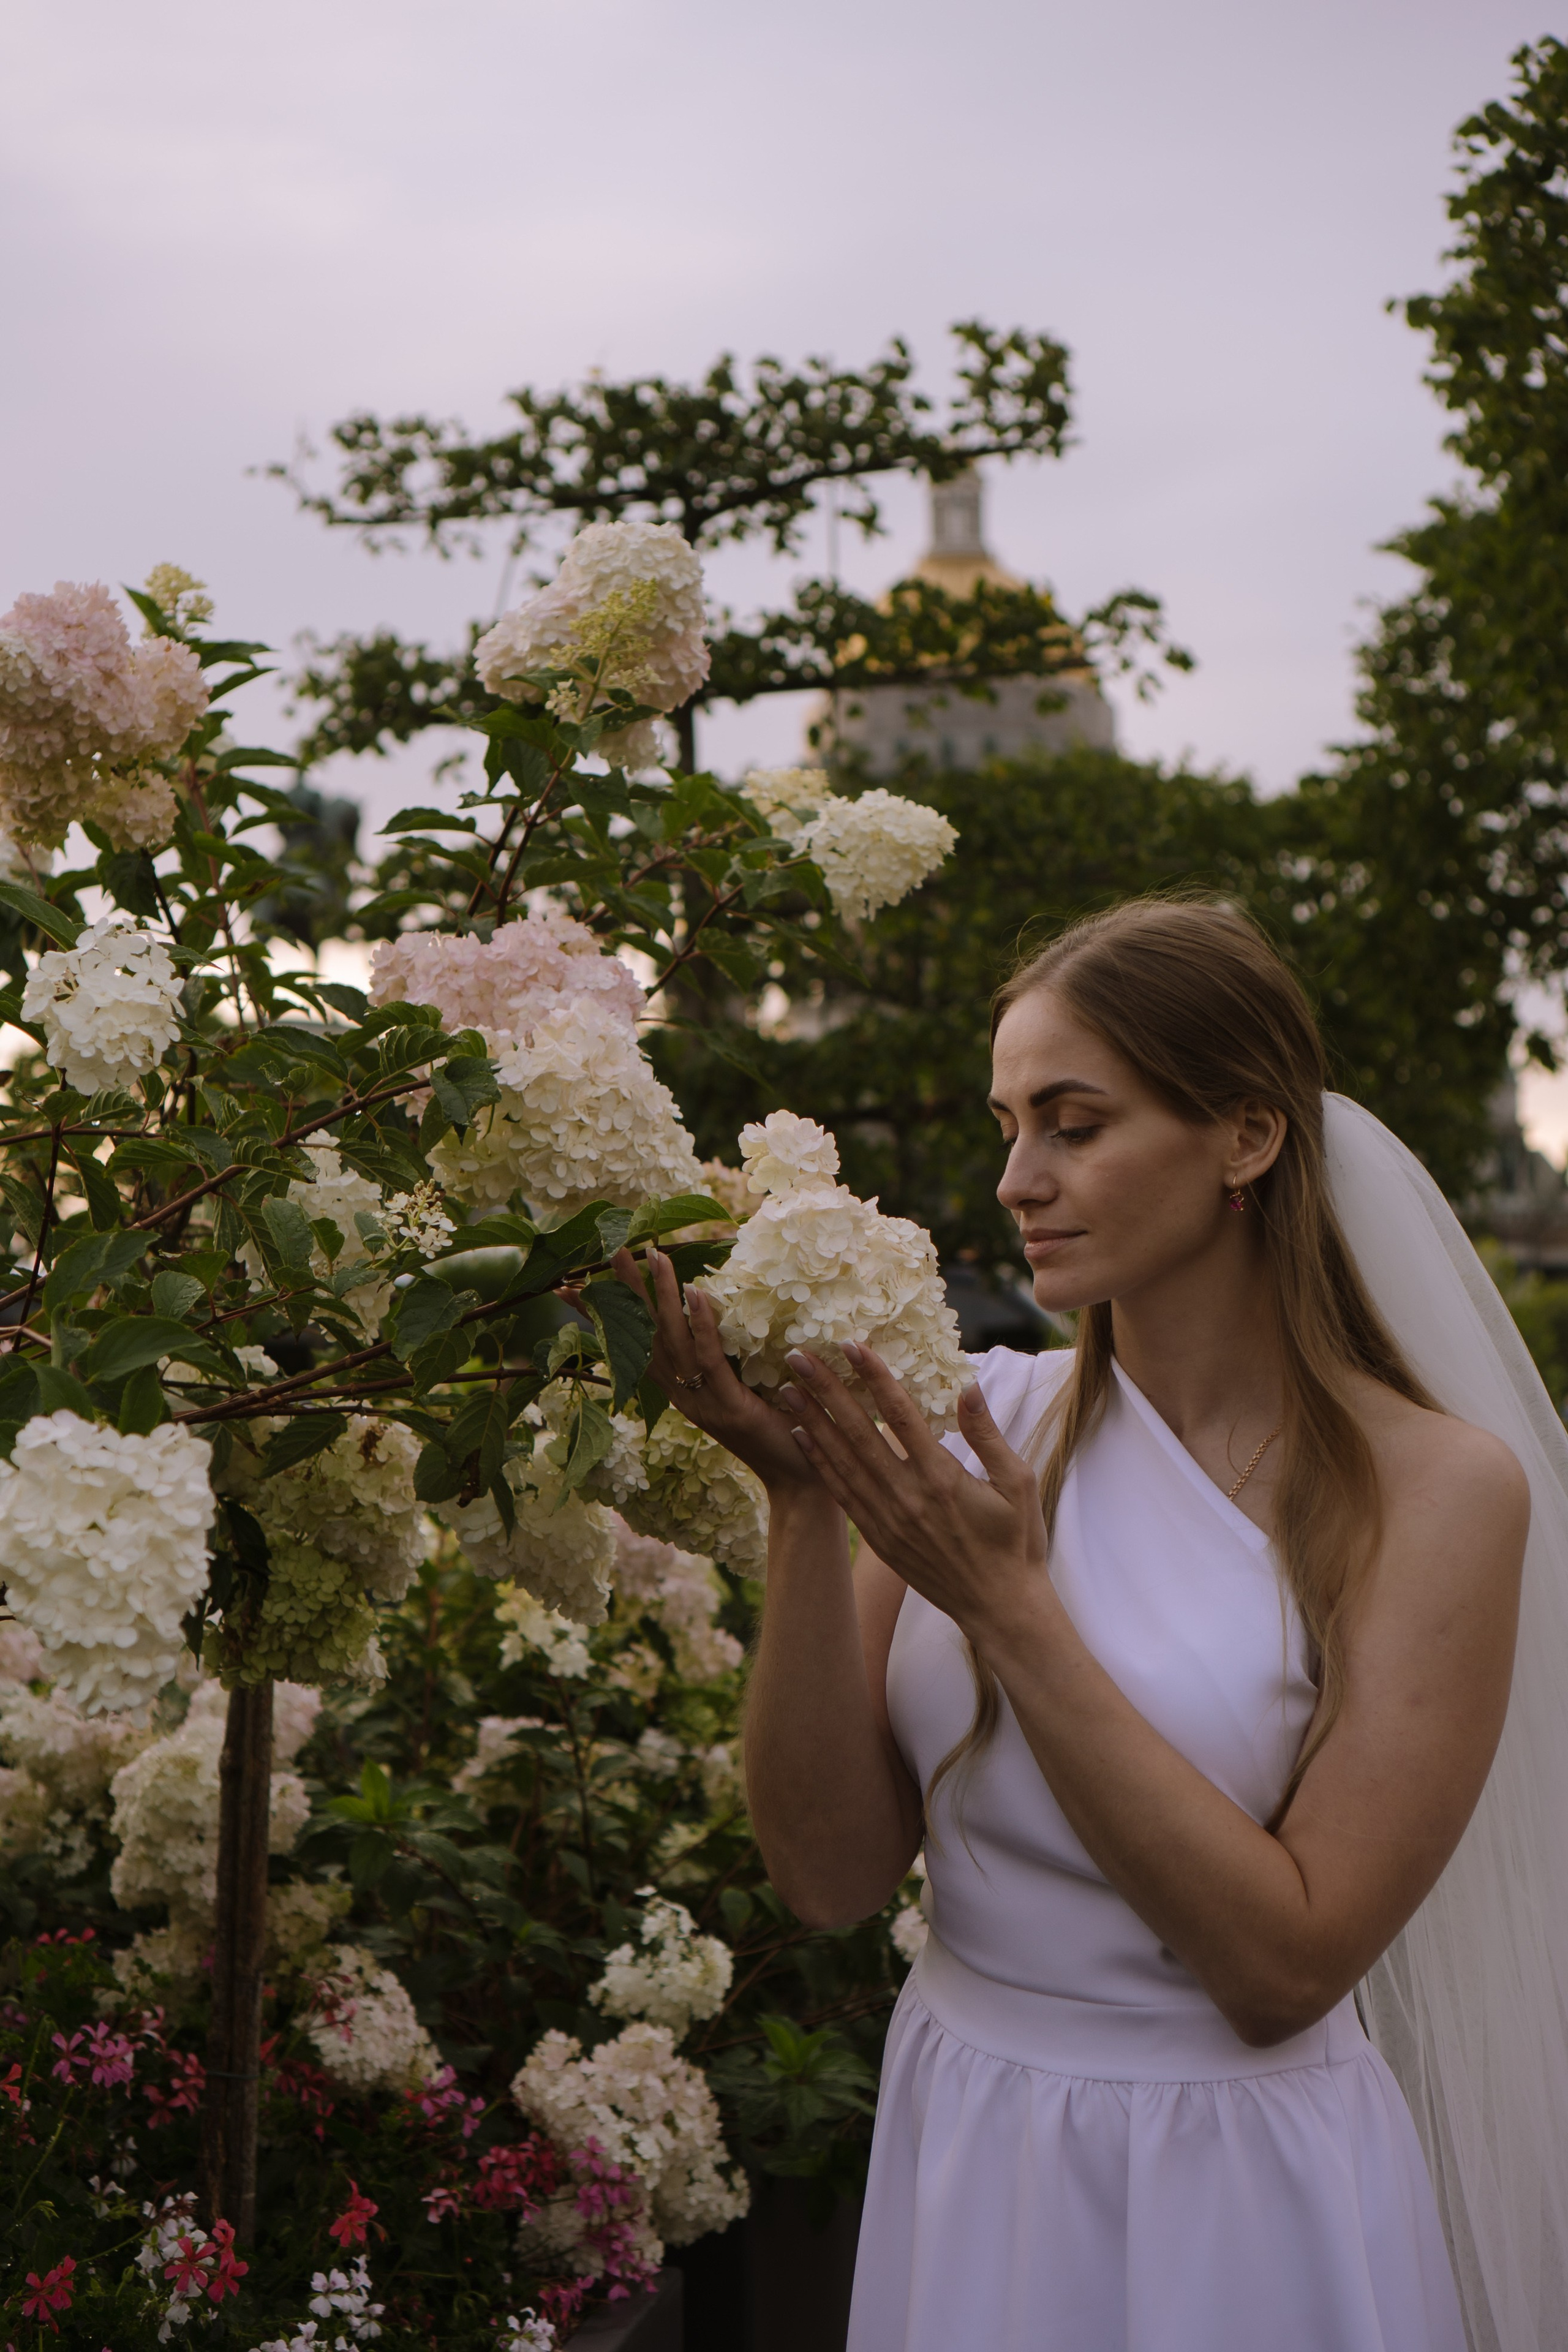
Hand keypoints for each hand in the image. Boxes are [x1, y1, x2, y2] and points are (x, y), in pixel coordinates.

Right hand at [612, 1247, 825, 1495]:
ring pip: (674, 1341)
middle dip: (627, 1293)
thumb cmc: (780, 1434)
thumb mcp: (747, 1390)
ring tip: (652, 1254)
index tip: (574, 1286)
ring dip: (662, 1296)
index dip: (606, 1316)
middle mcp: (684, 1396)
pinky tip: (694, 1292)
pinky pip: (709, 1360)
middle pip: (646, 1336)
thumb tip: (730, 1308)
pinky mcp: (730, 1407)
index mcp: (683, 1391)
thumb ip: (731, 1359)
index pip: (637, 1345)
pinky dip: (701, 1325)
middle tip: (611, 1250)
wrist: (801, 1484)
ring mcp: (704, 1403)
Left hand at [778, 1342, 1053, 1641]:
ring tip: (787, 1388)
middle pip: (858, 1432)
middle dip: (826, 1390)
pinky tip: (802, 1436)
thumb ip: (988, 1436)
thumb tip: (967, 1387)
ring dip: (813, 1421)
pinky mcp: (878, 1538)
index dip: (873, 1376)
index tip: (851, 1345)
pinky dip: (820, 1462)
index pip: (899, 1414)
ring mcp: (887, 1519)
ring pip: (842, 1460)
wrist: (999, 1608)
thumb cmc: (1016, 1544)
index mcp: (941, 1477)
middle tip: (797, 1355)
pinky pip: (841, 1493)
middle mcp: (906, 1496)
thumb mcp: (1018, 1484)